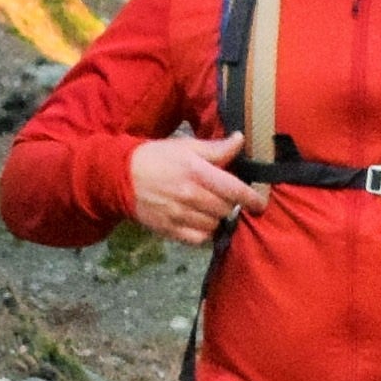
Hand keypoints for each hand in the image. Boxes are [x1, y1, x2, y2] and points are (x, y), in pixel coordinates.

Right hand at [122, 131, 260, 244]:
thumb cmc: (157, 157)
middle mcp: (189, 195)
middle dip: (232, 206)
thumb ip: (216, 149)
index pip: (234, 189)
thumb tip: (240, 140)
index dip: (252, 198)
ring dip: (218, 219)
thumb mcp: (186, 146)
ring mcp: (179, 215)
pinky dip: (205, 234)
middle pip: (226, 209)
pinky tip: (202, 223)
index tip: (260, 202)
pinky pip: (199, 239)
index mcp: (196, 171)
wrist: (121, 177)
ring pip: (214, 225)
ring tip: (214, 210)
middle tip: (230, 201)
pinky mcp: (170, 230)